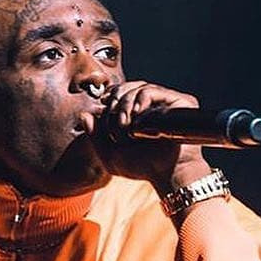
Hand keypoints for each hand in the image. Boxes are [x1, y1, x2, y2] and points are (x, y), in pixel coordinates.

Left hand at [77, 80, 211, 192]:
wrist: (166, 173)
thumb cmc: (142, 167)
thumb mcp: (111, 156)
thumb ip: (96, 137)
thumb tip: (84, 115)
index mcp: (136, 114)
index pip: (120, 93)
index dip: (110, 94)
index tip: (102, 102)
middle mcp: (150, 105)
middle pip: (127, 88)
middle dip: (115, 103)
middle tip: (116, 123)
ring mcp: (163, 102)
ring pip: (138, 87)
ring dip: (125, 104)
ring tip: (125, 125)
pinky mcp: (176, 101)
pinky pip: (152, 90)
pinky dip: (140, 99)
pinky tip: (137, 113)